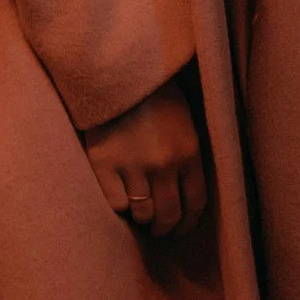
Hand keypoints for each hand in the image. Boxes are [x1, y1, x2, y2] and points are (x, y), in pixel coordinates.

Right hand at [79, 75, 206, 236]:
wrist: (119, 71)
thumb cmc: (156, 95)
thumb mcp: (185, 122)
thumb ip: (188, 157)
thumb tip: (186, 196)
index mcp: (189, 152)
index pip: (195, 203)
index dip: (188, 223)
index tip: (181, 228)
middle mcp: (163, 164)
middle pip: (169, 214)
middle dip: (165, 228)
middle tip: (159, 229)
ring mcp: (133, 165)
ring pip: (142, 214)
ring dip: (142, 220)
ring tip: (139, 217)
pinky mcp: (104, 163)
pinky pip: (116, 203)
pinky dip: (120, 206)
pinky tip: (121, 199)